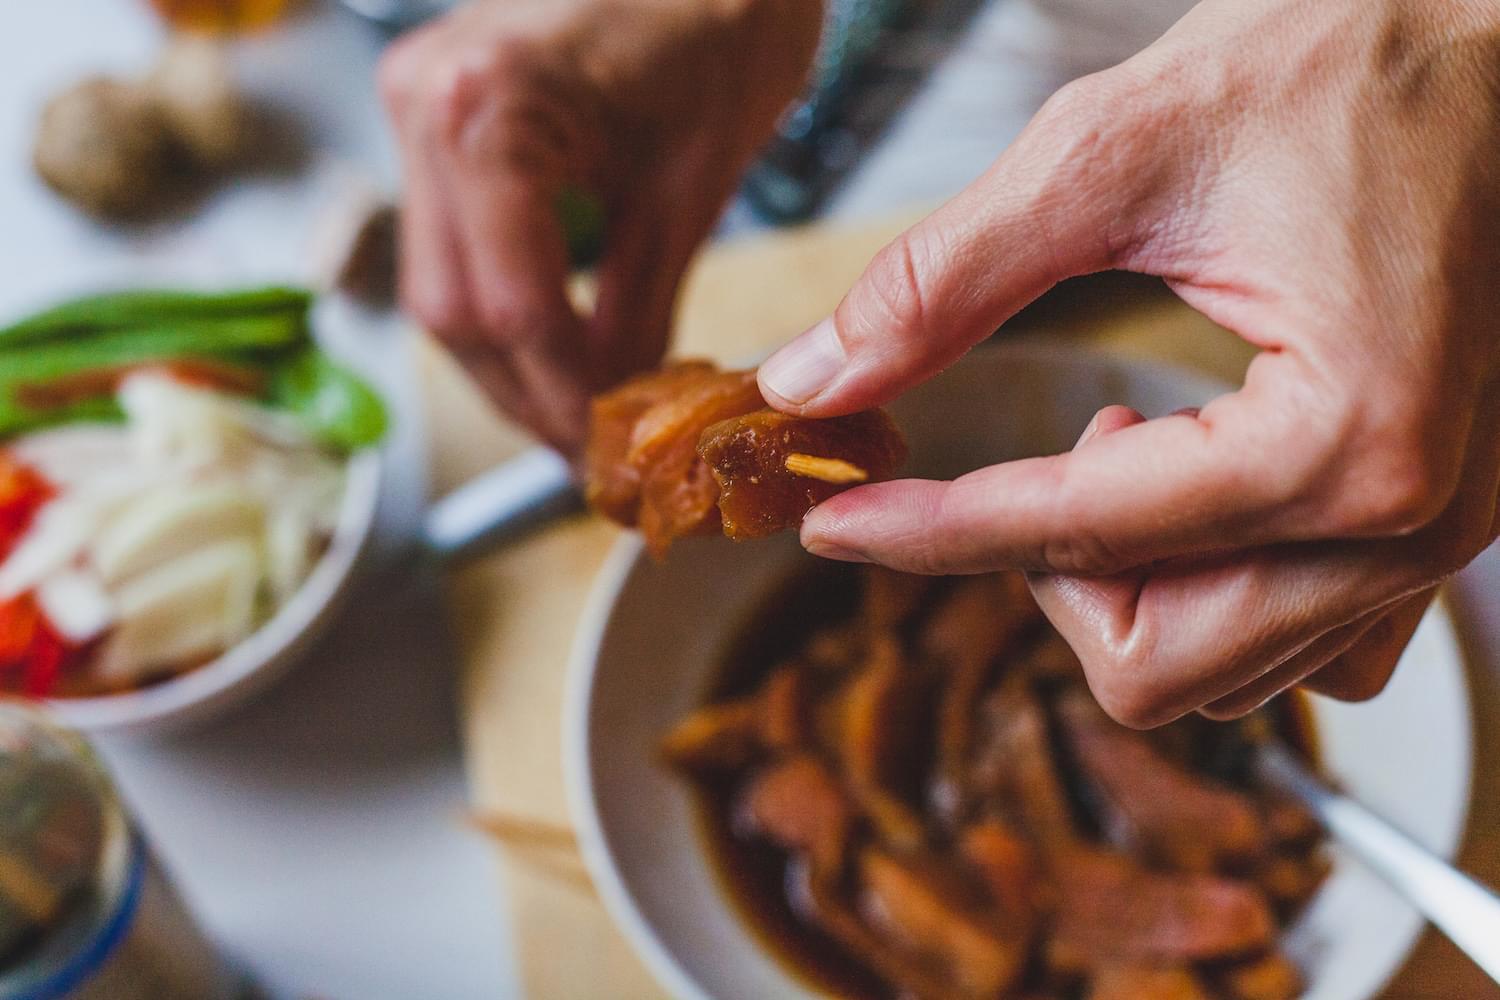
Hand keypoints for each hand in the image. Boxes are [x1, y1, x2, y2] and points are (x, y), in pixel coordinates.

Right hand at [380, 0, 821, 451]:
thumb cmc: (722, 25)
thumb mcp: (689, 190)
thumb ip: (641, 309)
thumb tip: (619, 408)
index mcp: (489, 115)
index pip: (511, 309)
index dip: (559, 398)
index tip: (600, 454)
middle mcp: (425, 104)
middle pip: (450, 310)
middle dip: (521, 395)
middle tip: (583, 450)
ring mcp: (415, 100)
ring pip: (437, 285)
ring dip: (504, 359)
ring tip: (573, 407)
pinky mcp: (430, 106)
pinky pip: (449, 237)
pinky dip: (498, 299)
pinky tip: (550, 338)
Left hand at [757, 0, 1499, 725]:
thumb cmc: (1353, 61)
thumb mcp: (1114, 151)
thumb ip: (944, 281)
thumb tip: (816, 378)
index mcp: (1344, 437)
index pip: (1072, 538)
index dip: (926, 533)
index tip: (836, 524)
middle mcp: (1410, 520)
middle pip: (1148, 663)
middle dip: (1044, 577)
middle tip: (1016, 470)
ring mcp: (1439, 539)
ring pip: (1219, 670)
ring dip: (1125, 583)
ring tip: (1121, 447)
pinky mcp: (1439, 525)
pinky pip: (1301, 643)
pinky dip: (1208, 592)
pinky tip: (1189, 481)